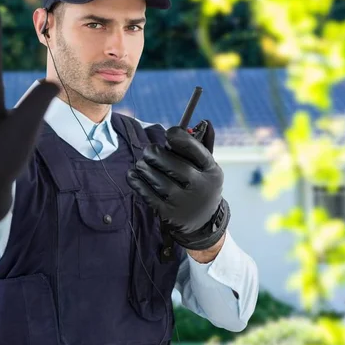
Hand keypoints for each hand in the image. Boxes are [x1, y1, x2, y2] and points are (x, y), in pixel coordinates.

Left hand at [127, 120, 229, 249]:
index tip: (168, 134)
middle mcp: (199, 186)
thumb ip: (203, 144)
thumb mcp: (208, 167)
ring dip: (144, 167)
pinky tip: (133, 174)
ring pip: (155, 178)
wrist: (203, 223)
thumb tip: (204, 121)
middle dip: (154, 153)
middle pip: (170, 163)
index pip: (194, 149)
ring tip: (142, 164)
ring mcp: (183, 202)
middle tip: (149, 151)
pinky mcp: (168, 213)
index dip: (178, 137)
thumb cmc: (200, 185)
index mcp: (211, 170)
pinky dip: (136, 181)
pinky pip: (146, 193)